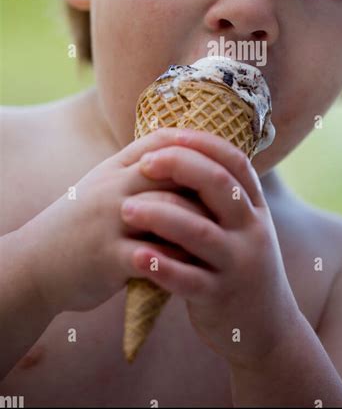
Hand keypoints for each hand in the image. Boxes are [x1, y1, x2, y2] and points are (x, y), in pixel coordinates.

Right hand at [21, 129, 208, 315]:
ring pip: (167, 211)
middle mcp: (113, 187)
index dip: (197, 145)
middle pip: (171, 172)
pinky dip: (177, 261)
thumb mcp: (105, 185)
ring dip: (199, 223)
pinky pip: (152, 256)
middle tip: (236, 200)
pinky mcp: (107, 257)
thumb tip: (187, 157)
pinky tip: (196, 267)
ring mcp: (110, 220)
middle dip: (207, 184)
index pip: (162, 141)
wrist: (38, 264)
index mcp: (115, 167)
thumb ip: (140, 171)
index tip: (225, 158)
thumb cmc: (82, 224)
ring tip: (223, 234)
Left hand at [119, 128, 300, 368]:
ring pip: (199, 232)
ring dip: (160, 216)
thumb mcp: (243, 227)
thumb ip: (221, 196)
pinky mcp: (219, 297)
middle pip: (219, 186)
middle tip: (143, 164)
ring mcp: (238, 264)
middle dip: (180, 168)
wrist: (266, 327)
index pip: (235, 162)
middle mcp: (252, 230)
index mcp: (255, 208)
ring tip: (126, 209)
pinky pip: (189, 279)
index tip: (170, 135)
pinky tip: (136, 256)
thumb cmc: (241, 265)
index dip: (203, 144)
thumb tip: (183, 152)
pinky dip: (162, 266)